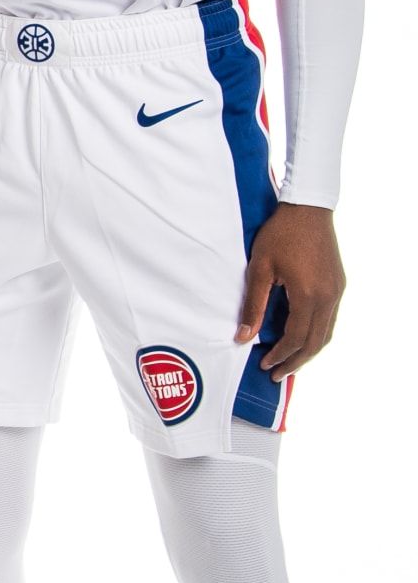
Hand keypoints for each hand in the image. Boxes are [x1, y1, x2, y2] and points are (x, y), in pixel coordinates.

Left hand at [237, 201, 344, 378]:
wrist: (308, 208)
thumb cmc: (280, 234)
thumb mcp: (259, 269)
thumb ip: (253, 305)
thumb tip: (243, 337)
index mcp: (309, 296)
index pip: (296, 338)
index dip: (280, 355)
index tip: (264, 364)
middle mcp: (328, 297)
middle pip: (315, 343)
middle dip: (295, 361)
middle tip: (277, 373)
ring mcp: (337, 291)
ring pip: (326, 333)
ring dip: (308, 351)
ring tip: (289, 361)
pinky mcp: (338, 285)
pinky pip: (330, 319)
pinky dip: (316, 335)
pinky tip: (301, 338)